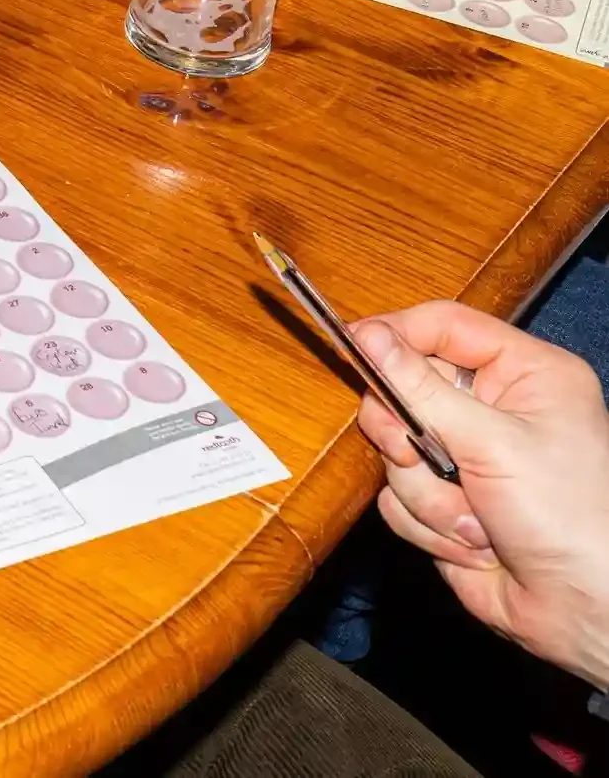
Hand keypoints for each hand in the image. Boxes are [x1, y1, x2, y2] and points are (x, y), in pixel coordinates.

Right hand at [353, 301, 608, 687]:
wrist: (588, 612)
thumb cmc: (572, 518)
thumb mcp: (494, 442)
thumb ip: (421, 387)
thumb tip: (367, 336)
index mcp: (525, 375)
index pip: (443, 326)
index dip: (396, 335)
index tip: (354, 348)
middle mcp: (494, 410)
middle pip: (404, 388)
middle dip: (409, 435)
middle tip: (421, 455)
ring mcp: (467, 458)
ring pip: (395, 450)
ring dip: (427, 493)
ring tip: (477, 522)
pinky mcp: (445, 503)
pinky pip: (396, 497)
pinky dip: (428, 524)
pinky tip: (474, 545)